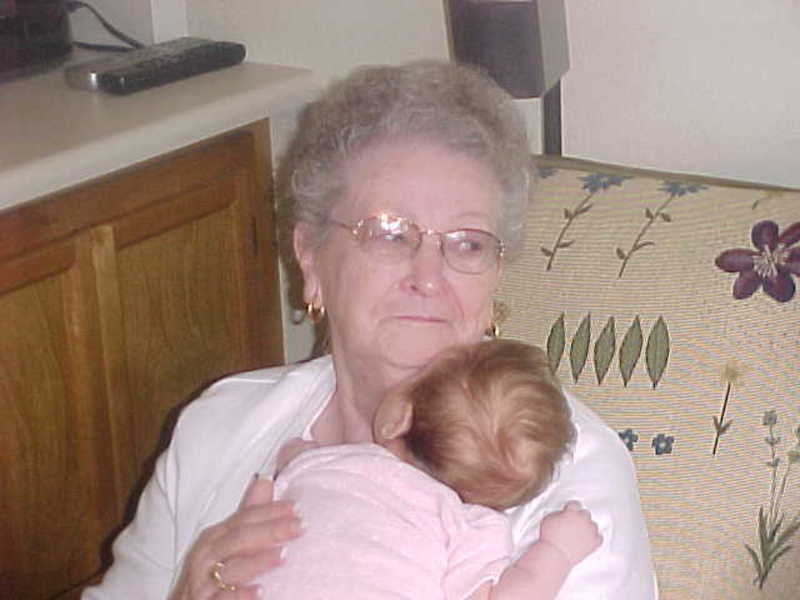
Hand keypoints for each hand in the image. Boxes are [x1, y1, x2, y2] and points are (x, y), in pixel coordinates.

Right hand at [169, 475, 301, 599]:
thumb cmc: (210, 572)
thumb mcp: (227, 542)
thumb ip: (248, 513)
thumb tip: (266, 479)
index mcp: (215, 537)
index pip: (245, 518)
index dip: (271, 511)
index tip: (299, 508)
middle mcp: (206, 556)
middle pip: (239, 538)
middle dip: (271, 530)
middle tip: (301, 526)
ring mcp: (202, 582)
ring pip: (230, 568)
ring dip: (257, 561)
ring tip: (284, 555)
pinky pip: (221, 599)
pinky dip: (239, 595)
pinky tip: (260, 592)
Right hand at [538, 500, 601, 565]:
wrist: (555, 553)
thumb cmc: (549, 537)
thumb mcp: (548, 518)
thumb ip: (558, 513)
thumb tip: (563, 515)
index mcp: (572, 511)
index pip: (575, 504)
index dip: (571, 507)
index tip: (570, 510)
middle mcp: (583, 519)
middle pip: (586, 513)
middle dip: (580, 517)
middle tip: (574, 523)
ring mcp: (590, 531)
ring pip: (594, 525)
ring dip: (588, 527)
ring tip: (580, 532)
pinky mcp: (594, 543)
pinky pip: (599, 538)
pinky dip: (595, 538)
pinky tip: (589, 539)